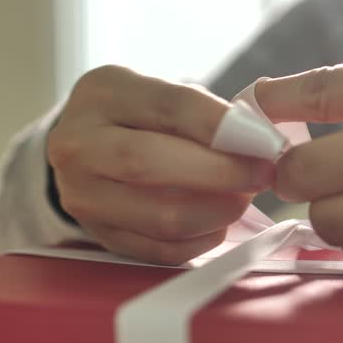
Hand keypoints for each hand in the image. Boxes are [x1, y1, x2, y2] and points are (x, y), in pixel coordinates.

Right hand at [47, 66, 272, 263]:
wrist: (85, 148)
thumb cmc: (138, 116)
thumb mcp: (159, 93)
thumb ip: (203, 112)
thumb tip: (257, 141)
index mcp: (102, 93)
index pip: (170, 106)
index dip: (224, 127)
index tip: (264, 141)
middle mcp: (78, 143)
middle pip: (150, 162)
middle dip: (220, 172)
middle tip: (261, 174)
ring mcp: (81, 194)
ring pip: (159, 215)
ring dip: (216, 211)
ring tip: (243, 198)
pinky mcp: (98, 234)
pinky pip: (158, 249)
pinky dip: (200, 240)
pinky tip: (219, 223)